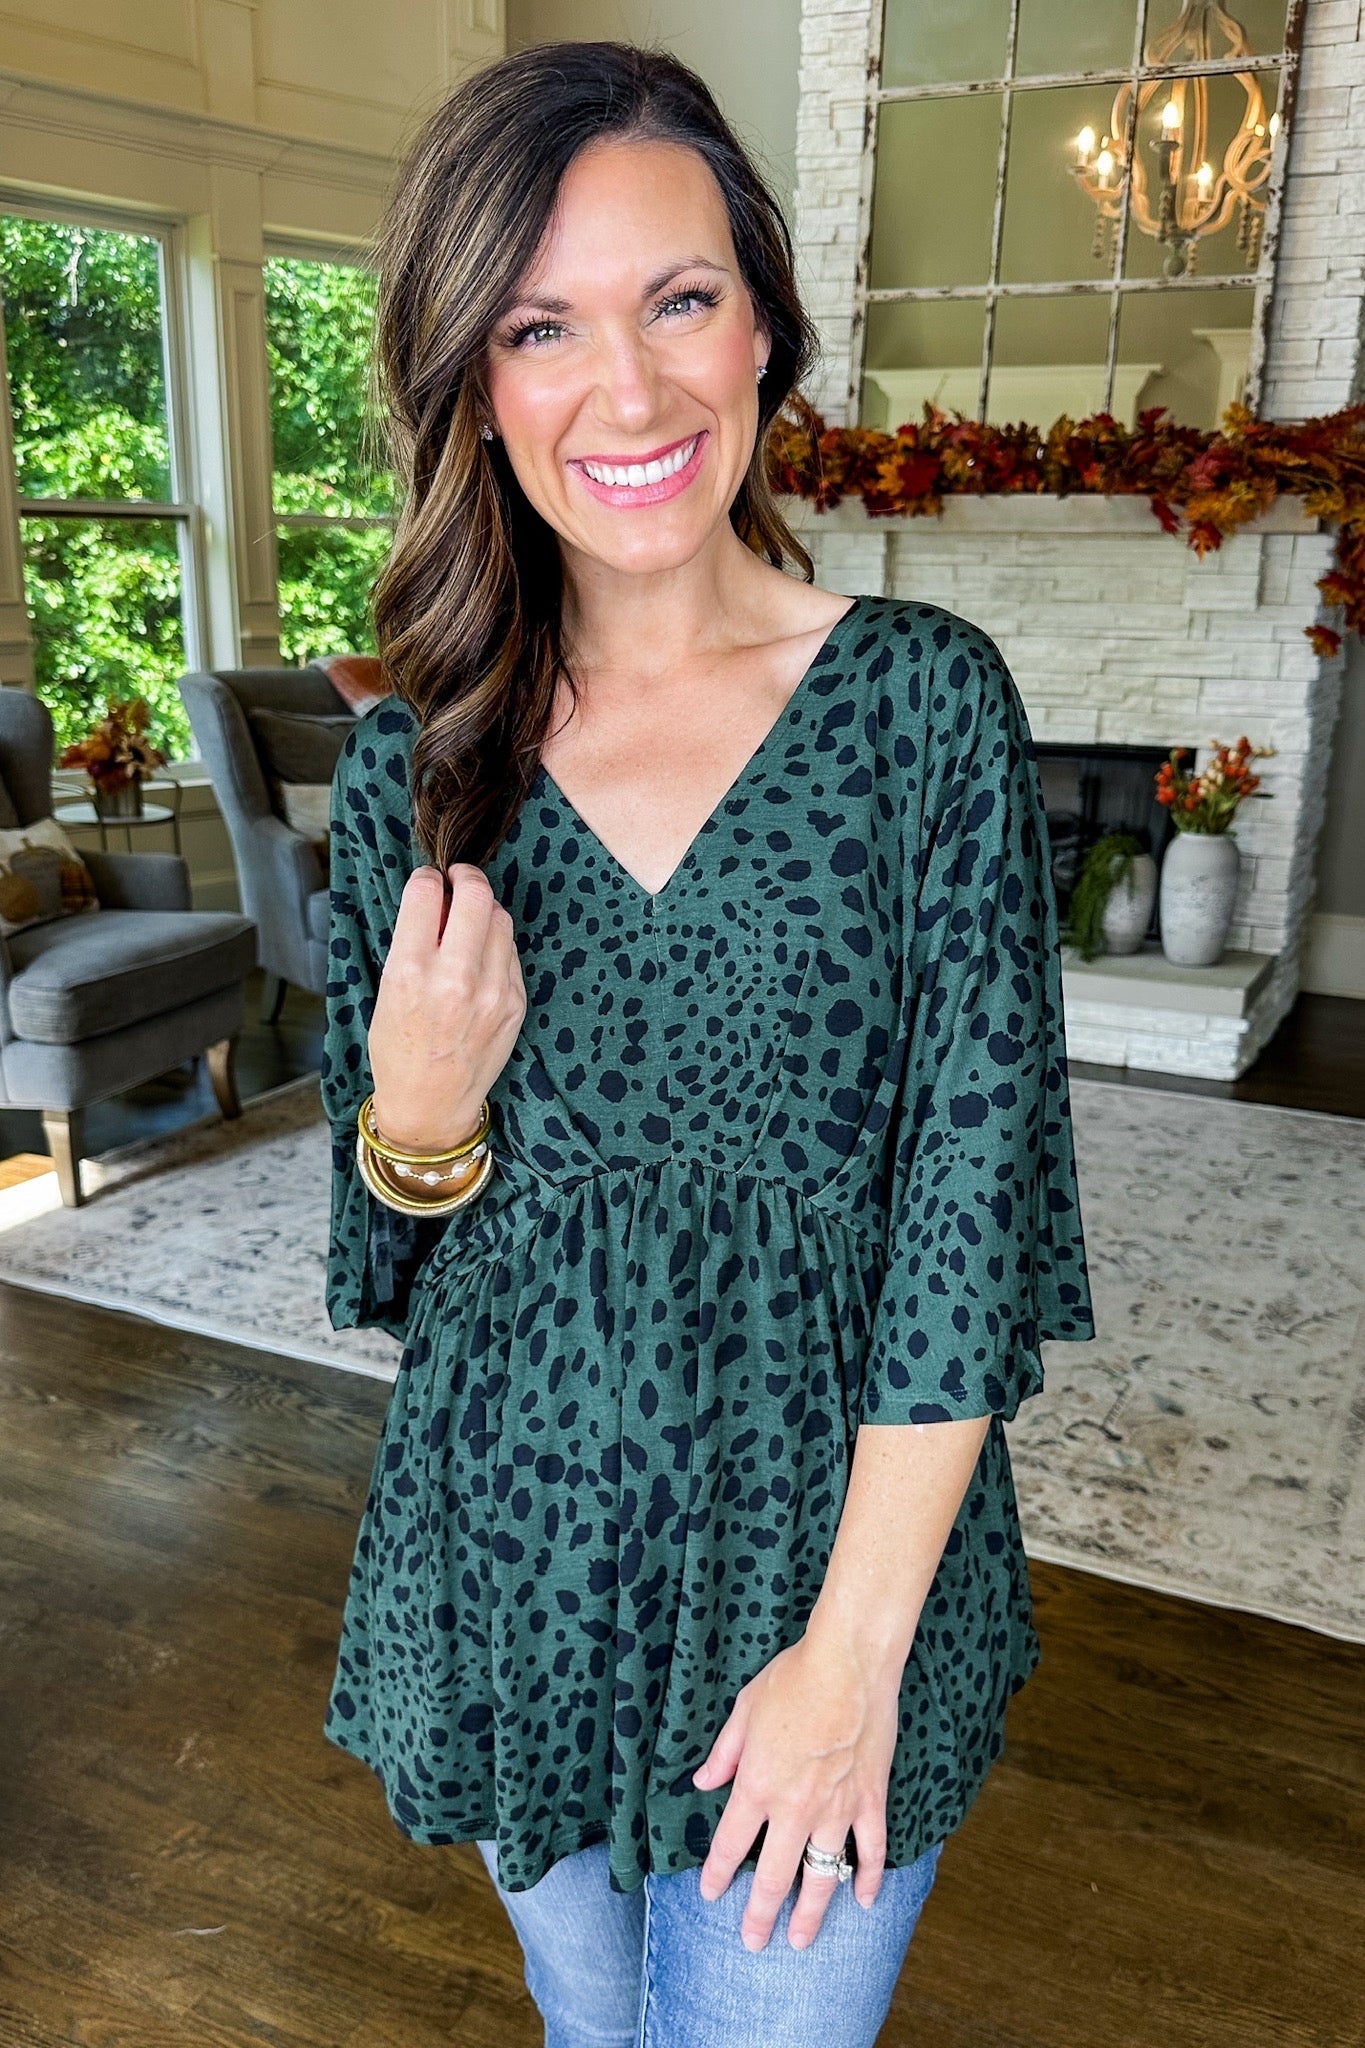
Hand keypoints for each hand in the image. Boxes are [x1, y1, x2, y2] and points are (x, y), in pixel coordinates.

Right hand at [367, 863, 526, 1152]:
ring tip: (467, 923)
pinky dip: (495, 944)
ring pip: (501, 918)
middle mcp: (456, 979)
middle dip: (466, 878)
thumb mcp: (388, 991)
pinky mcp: (515, 1003)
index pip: (427, 893)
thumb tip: (438, 898)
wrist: (431, 1104)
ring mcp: (492, 992)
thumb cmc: (398, 1049)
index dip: (428, 878)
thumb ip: (413, 941)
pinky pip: (510, 952)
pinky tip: (479, 957)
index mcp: (410, 973)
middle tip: (457, 882)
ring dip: (484, 909)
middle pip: (477, 895)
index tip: (429, 880)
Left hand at [690, 1631, 901, 1951]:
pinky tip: (864, 1899)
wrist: (847, 1664)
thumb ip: (724, 1753)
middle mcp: (794, 1808)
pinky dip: (868, 1878)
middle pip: (774, 1875)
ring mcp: (836, 1808)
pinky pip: (870, 1849)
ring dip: (811, 1912)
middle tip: (753, 1941)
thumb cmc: (792, 1679)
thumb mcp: (744, 1710)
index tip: (711, 1894)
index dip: (718, 1874)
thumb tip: (703, 1782)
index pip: (730, 1844)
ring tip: (800, 1940)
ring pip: (822, 1874)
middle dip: (760, 1914)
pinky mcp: (870, 1799)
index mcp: (757, 1786)